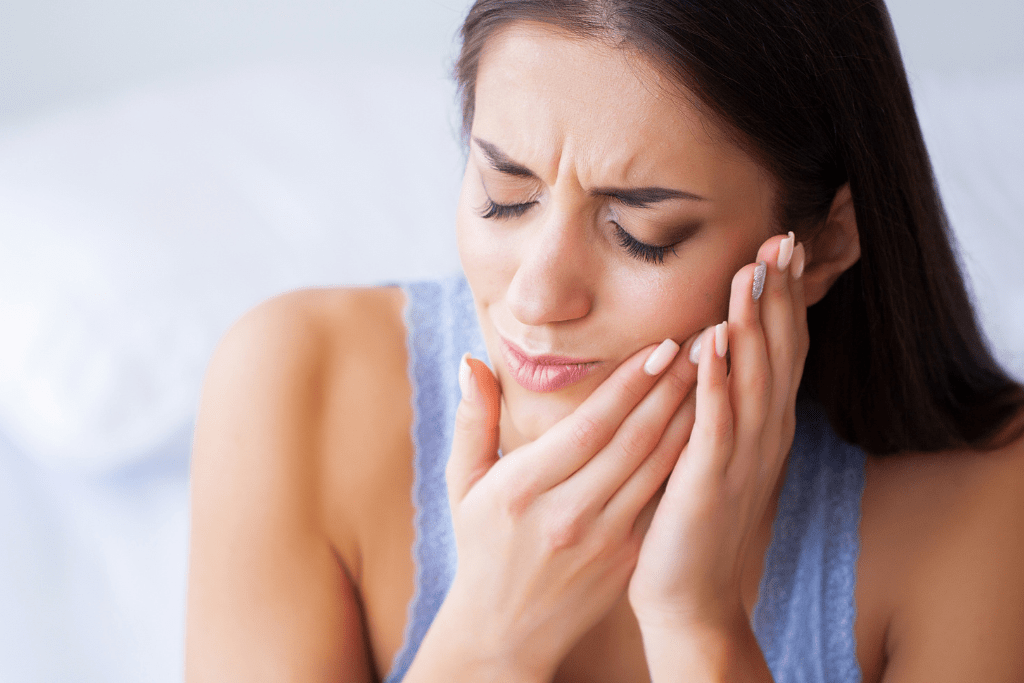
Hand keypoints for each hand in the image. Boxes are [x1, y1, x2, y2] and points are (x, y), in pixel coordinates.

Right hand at [427, 335, 699, 680]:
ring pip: (655, 467)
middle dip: (671, 388)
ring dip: (688, 416)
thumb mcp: (463, 484)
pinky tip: (705, 425)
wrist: (506, 629)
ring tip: (713, 373)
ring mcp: (603, 538)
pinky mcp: (627, 555)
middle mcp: (567, 514)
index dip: (628, 385)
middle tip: (701, 342)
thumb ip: (471, 421)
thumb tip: (470, 363)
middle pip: (631, 441)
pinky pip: (662, 496)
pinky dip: (686, 458)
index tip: (659, 345)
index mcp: (524, 489)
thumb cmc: (482, 545)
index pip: (588, 427)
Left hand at [628, 233, 808, 635]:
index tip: (779, 244)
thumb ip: (719, 401)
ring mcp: (740, 460)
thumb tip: (708, 343)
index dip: (783, 297)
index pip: (781, 348)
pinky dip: (716, 381)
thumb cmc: (693, 516)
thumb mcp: (715, 448)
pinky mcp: (708, 483)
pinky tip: (711, 341)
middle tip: (779, 238)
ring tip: (750, 272)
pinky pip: (715, 424)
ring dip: (752, 324)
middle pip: (778, 353)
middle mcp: (762, 436)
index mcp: (763, 425)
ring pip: (752, 380)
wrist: (689, 592)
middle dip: (778, 296)